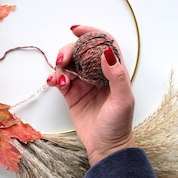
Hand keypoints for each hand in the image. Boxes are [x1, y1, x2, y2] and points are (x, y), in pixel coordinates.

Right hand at [47, 25, 136, 165]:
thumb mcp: (123, 99)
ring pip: (68, 63)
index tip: (76, 30)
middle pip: (81, 51)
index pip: (102, 43)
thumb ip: (116, 75)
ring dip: (60, 64)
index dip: (90, 33)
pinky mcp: (72, 94)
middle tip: (63, 59)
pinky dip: (55, 77)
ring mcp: (83, 83)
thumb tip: (107, 52)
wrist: (106, 147)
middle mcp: (97, 73)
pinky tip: (54, 83)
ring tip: (60, 77)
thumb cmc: (119, 124)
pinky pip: (60, 79)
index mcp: (113, 70)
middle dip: (69, 50)